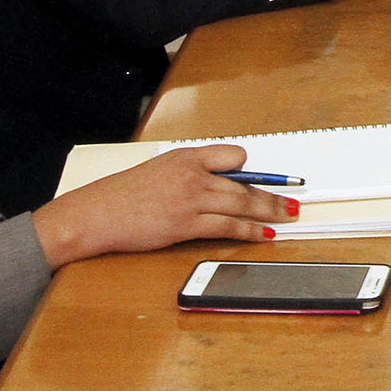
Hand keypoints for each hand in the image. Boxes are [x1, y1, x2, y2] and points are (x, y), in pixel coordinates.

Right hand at [30, 144, 295, 266]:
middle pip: (244, 184)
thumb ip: (190, 173)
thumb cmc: (123, 195)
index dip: (252, 170)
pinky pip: (228, 226)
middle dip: (274, 194)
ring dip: (270, 212)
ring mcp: (191, 199)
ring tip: (289, 217)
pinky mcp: (186, 224)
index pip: (234, 155)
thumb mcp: (160, 171)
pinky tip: (265, 235)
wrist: (96, 214)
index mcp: (186, 156)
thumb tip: (219, 184)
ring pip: (241, 204)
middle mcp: (192, 174)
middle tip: (294, 201)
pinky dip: (251, 231)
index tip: (269, 179)